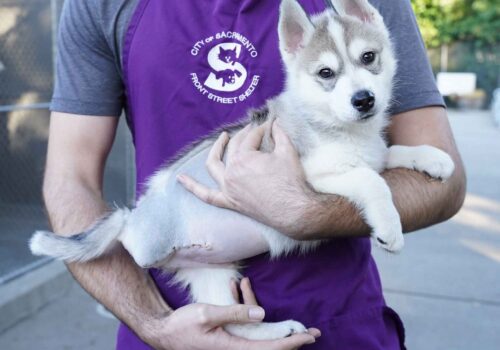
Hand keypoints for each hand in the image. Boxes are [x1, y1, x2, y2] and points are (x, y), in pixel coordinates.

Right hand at [145, 278, 320, 349]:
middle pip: (271, 346)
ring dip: (274, 324)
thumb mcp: (206, 315)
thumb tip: (262, 313)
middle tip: (314, 332)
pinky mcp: (227, 339)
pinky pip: (246, 328)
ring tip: (283, 310)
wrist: (162, 333)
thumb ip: (234, 313)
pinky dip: (248, 309)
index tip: (309, 335)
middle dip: (293, 338)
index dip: (292, 341)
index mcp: (233, 347)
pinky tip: (239, 287)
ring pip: (260, 335)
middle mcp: (236, 349)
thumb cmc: (182, 325)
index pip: (271, 347)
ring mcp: (232, 345)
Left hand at [177, 122, 314, 238]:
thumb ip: (279, 133)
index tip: (270, 126)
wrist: (294, 212)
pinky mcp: (229, 201)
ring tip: (221, 139)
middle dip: (245, 135)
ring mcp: (228, 188)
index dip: (262, 129)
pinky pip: (206, 195)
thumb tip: (276, 122)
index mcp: (244, 158)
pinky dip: (192, 187)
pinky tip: (180, 179)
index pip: (251, 137)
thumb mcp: (287, 152)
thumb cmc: (291, 182)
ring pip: (214, 165)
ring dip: (216, 150)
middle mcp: (231, 172)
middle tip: (256, 130)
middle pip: (234, 147)